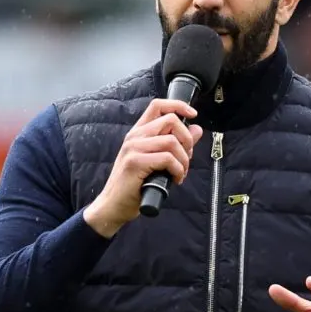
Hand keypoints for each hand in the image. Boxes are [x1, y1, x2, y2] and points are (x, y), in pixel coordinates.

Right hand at [84, 99, 203, 237]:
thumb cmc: (135, 185)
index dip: (178, 106)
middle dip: (187, 139)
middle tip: (187, 157)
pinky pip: (167, 158)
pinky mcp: (135, 162)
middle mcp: (135, 136)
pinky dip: (178, 170)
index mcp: (138, 132)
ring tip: (181, 172)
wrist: (114, 205)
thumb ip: (176, 143)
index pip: (158, 105)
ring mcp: (133, 148)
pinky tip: (175, 179)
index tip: (193, 115)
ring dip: (184, 159)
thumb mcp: (157, 160)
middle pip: (170, 120)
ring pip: (172, 141)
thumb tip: (197, 130)